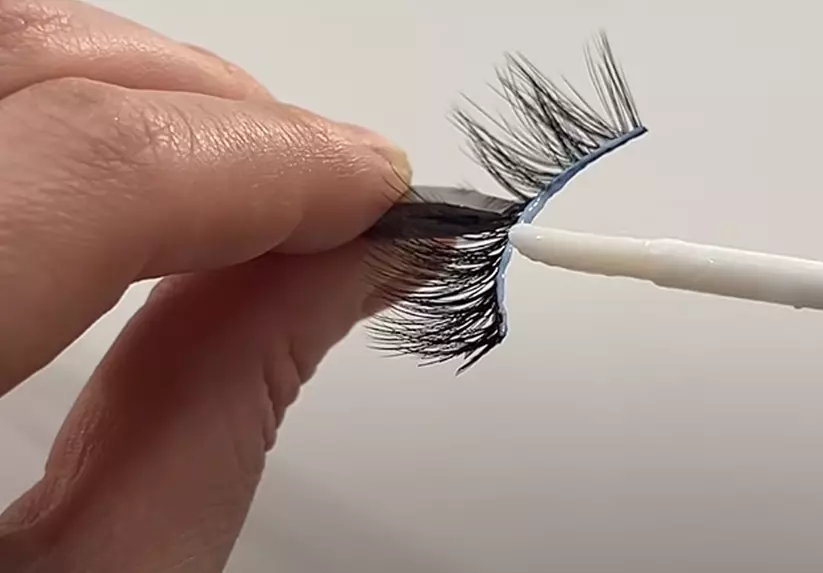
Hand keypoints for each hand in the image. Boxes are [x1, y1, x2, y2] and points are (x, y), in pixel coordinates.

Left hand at [0, 1, 409, 570]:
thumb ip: (219, 416)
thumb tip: (339, 274)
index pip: (87, 171)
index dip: (269, 162)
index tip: (375, 192)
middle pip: (14, 70)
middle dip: (214, 110)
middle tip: (324, 190)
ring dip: (129, 96)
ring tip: (238, 180)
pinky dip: (44, 115)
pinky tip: (115, 179)